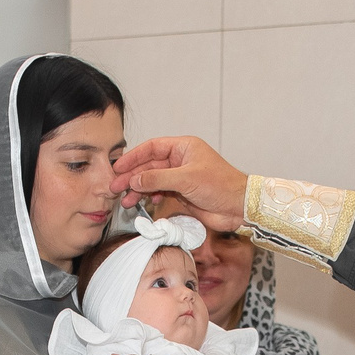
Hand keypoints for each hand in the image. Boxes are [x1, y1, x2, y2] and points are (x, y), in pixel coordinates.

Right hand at [112, 137, 247, 232]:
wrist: (238, 207)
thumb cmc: (222, 185)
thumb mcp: (186, 179)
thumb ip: (158, 179)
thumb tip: (135, 179)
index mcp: (184, 147)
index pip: (151, 148)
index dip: (133, 157)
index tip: (118, 167)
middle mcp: (181, 160)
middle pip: (149, 166)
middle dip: (132, 177)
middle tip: (116, 187)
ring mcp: (181, 177)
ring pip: (153, 181)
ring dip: (139, 190)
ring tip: (126, 200)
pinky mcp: (182, 193)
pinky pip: (160, 192)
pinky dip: (151, 197)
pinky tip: (145, 202)